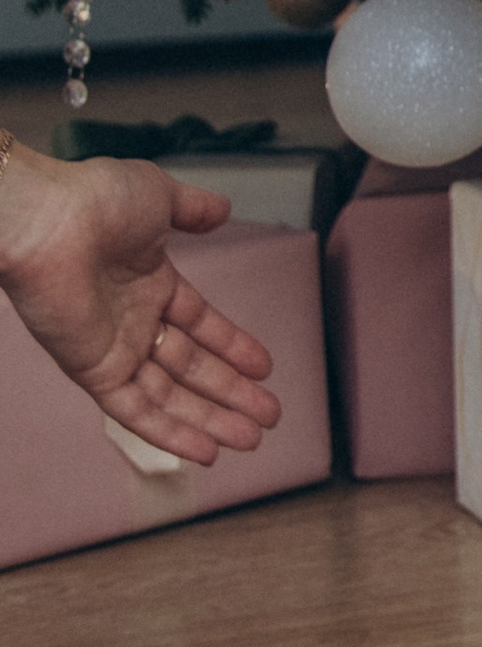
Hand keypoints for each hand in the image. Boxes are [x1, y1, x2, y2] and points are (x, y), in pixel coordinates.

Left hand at [0, 148, 281, 465]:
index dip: (233, 346)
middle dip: (232, 393)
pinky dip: (168, 432)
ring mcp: (114, 348)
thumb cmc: (94, 200)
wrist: (47, 222)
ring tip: (251, 440)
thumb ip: (194, 208)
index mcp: (149, 281)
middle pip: (191, 367)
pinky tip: (204, 451)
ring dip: (211, 419)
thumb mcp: (159, 194)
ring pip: (169, 395)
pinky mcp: (94, 370)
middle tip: (269, 415)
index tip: (263, 368)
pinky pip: (135, 410)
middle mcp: (133, 320)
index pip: (199, 324)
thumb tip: (223, 209)